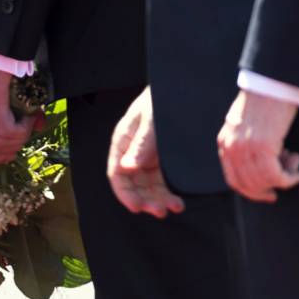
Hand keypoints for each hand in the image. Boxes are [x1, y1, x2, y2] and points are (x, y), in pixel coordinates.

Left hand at [0, 57, 41, 164]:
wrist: (0, 43)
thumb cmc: (2, 63)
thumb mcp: (1, 90)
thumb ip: (13, 112)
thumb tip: (36, 128)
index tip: (9, 155)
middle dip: (9, 151)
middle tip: (23, 140)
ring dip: (19, 139)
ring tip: (28, 124)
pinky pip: (7, 130)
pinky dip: (22, 130)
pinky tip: (29, 118)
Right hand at [107, 87, 183, 217]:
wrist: (182, 87)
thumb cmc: (163, 99)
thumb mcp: (152, 120)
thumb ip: (141, 144)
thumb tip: (127, 168)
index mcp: (122, 141)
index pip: (116, 173)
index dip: (125, 193)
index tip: (137, 207)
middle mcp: (131, 151)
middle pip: (132, 183)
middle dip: (144, 199)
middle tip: (160, 211)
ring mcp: (146, 156)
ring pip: (147, 186)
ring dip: (157, 199)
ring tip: (174, 208)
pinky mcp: (161, 159)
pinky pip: (160, 182)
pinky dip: (167, 193)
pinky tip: (178, 202)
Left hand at [217, 89, 298, 201]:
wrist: (271, 82)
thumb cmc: (264, 102)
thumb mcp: (245, 126)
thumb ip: (245, 144)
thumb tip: (260, 167)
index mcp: (224, 143)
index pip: (232, 179)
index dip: (251, 191)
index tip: (268, 193)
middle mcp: (230, 148)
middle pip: (247, 185)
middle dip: (268, 190)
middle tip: (285, 182)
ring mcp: (244, 148)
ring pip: (263, 182)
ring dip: (283, 180)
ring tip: (294, 165)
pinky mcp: (262, 146)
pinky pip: (275, 176)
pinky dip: (289, 178)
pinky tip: (297, 167)